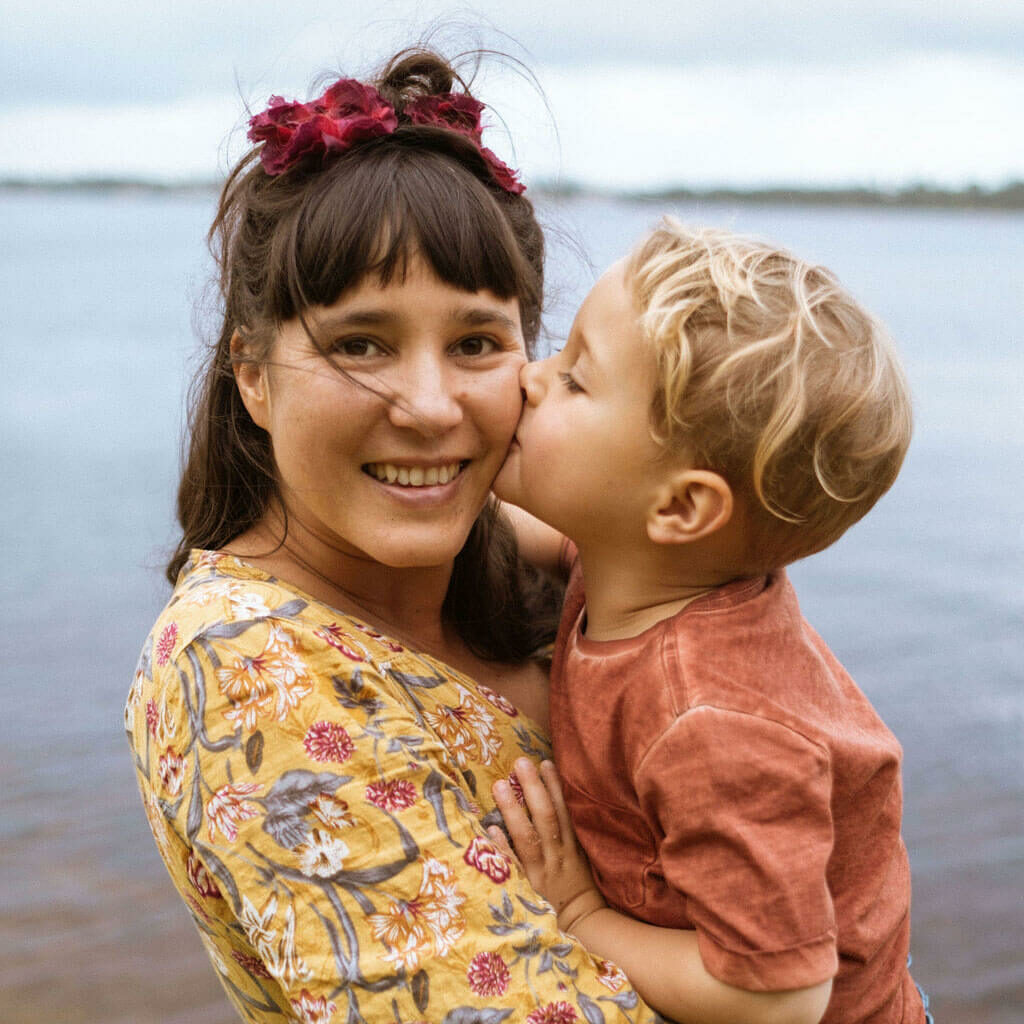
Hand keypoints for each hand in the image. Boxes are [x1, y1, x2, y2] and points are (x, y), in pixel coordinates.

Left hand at [490, 758, 606, 932]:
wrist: (583, 920)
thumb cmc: (582, 880)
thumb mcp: (584, 851)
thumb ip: (572, 826)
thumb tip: (556, 793)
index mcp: (574, 844)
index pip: (565, 810)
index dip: (556, 786)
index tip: (544, 762)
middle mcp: (558, 854)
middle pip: (546, 818)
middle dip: (533, 789)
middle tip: (520, 763)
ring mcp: (542, 870)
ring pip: (528, 837)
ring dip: (513, 809)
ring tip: (500, 784)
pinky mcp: (528, 887)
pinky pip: (513, 865)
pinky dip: (503, 847)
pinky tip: (490, 828)